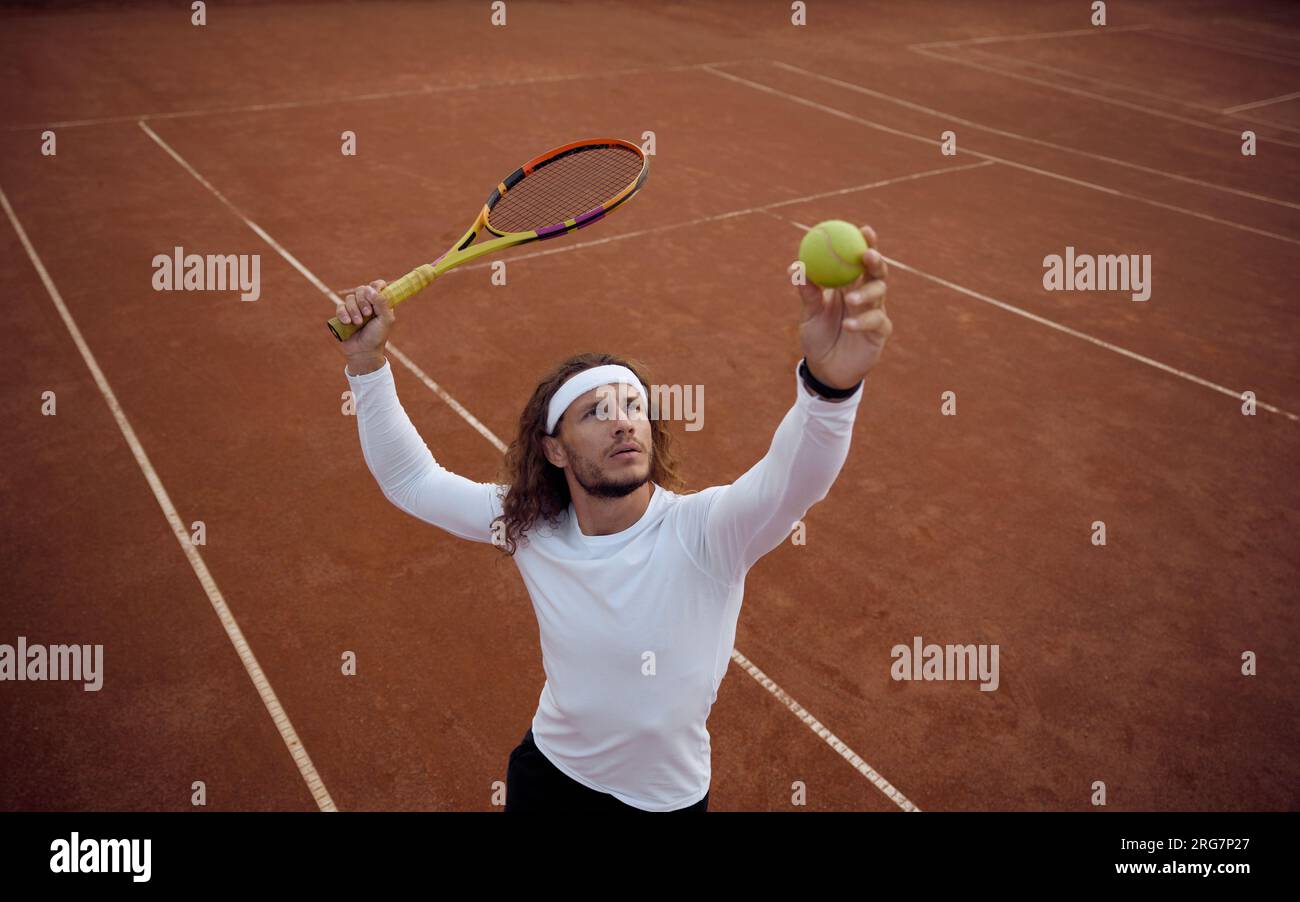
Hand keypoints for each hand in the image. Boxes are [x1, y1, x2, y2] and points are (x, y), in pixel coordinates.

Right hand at [335, 280, 394, 366]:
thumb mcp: (385, 320)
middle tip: (367, 314)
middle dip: (363, 301)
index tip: (375, 294)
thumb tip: (370, 288)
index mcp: (380, 302)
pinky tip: (347, 322)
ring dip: (354, 310)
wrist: (363, 352)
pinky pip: (340, 306)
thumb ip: (382, 302)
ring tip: (358, 323)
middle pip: (362, 289)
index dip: (376, 286)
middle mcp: (367, 303)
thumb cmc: (377, 336)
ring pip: (350, 298)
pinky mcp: (343, 315)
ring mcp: (354, 308)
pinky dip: (343, 314)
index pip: (377, 285)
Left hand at [790, 224, 891, 389]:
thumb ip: (807, 292)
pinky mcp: (881, 331)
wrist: (825, 369)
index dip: (865, 242)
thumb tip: (795, 268)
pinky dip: (862, 322)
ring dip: (866, 293)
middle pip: (877, 271)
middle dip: (875, 260)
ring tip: (850, 300)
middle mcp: (865, 294)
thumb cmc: (817, 337)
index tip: (863, 229)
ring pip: (879, 293)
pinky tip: (848, 326)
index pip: (859, 259)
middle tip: (866, 254)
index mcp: (849, 284)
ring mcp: (876, 311)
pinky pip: (876, 321)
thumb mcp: (809, 314)